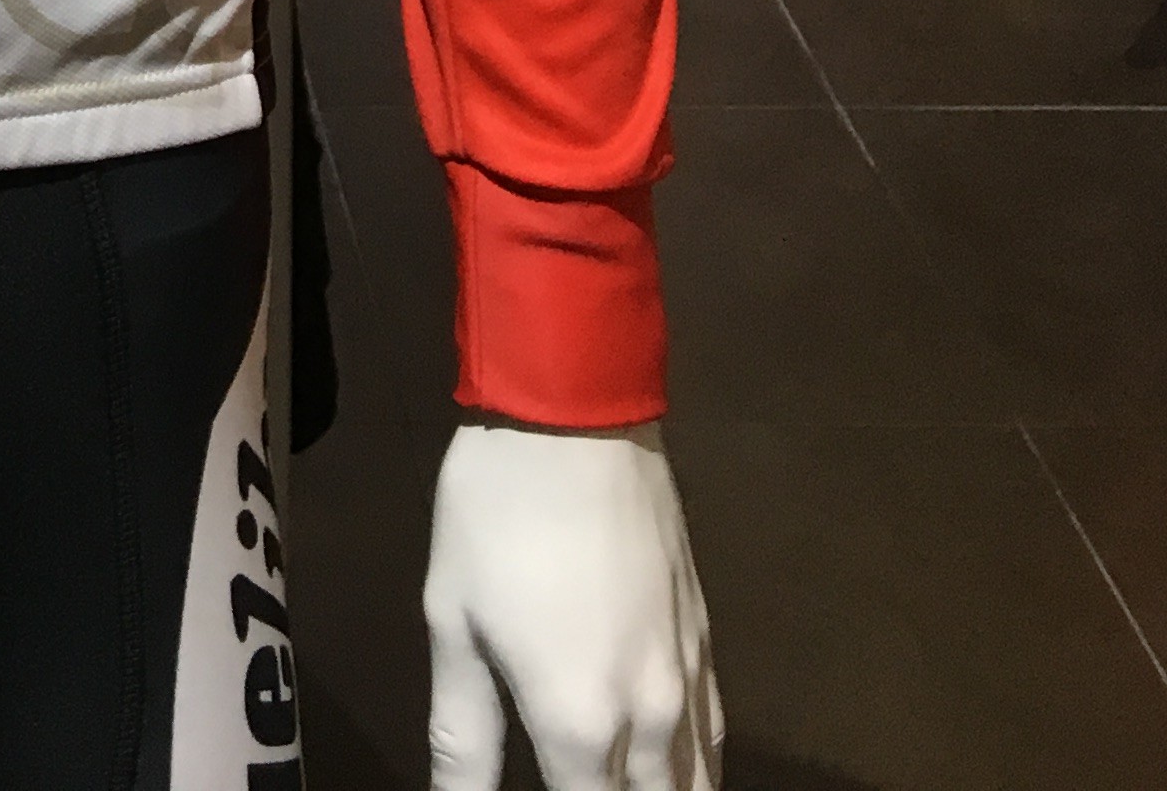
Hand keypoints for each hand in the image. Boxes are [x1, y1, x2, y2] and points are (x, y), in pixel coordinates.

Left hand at [426, 419, 720, 789]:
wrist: (574, 414)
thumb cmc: (495, 517)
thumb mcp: (453, 622)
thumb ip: (461, 736)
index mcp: (579, 724)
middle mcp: (650, 719)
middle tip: (577, 783)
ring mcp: (688, 677)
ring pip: (696, 784)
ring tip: (622, 786)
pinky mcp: (705, 637)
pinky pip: (713, 736)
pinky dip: (694, 769)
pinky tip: (670, 770)